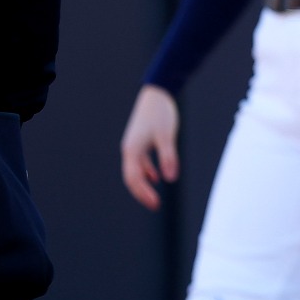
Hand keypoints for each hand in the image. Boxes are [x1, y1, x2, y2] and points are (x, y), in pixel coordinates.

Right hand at [120, 84, 179, 210]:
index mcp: (132, 150)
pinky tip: (156, 177)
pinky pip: (140, 161)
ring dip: (143, 184)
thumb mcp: (167, 136)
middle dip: (141, 193)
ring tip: (153, 197)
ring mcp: (134, 145)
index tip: (155, 204)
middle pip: (131, 177)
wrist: (157, 94)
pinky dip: (147, 171)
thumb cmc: (162, 113)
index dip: (143, 193)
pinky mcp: (141, 141)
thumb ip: (168, 157)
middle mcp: (129, 149)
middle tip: (154, 205)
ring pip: (135, 170)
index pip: (134, 178)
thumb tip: (169, 179)